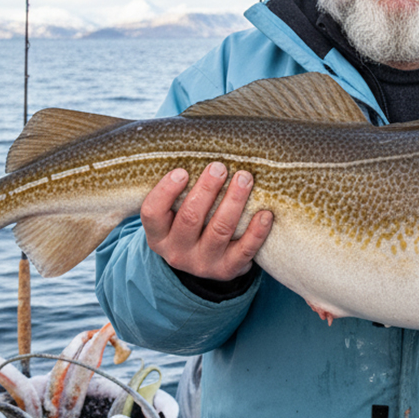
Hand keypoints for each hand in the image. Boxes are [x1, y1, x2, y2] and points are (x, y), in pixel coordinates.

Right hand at [140, 162, 272, 280]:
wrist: (205, 264)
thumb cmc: (189, 225)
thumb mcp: (173, 215)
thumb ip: (178, 191)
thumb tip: (196, 147)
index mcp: (159, 236)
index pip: (153, 213)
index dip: (166, 191)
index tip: (182, 171)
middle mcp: (177, 252)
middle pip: (190, 218)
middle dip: (207, 189)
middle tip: (219, 167)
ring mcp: (203, 263)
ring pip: (220, 230)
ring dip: (234, 201)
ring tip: (245, 178)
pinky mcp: (228, 270)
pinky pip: (245, 250)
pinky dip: (257, 231)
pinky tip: (265, 213)